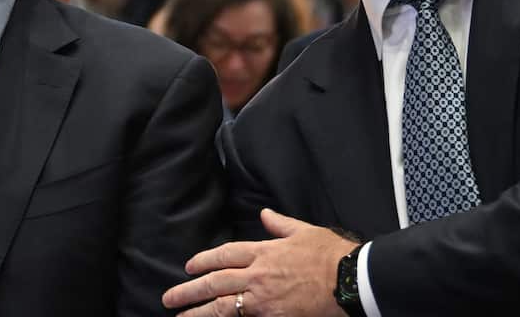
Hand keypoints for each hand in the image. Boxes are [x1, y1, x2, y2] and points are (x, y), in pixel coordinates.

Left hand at [163, 209, 357, 315]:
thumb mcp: (304, 231)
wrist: (350, 279)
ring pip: (222, 305)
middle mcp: (258, 275)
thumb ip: (280, 224)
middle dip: (189, 290)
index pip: (224, 255)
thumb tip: (265, 213)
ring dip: (199, 311)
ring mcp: (263, 299)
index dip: (203, 260)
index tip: (188, 266)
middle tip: (169, 297)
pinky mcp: (273, 316)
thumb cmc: (331, 255)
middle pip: (215, 282)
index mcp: (264, 252)